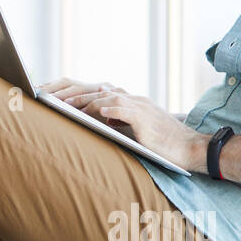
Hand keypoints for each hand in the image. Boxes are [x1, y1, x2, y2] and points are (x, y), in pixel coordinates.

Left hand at [38, 78, 203, 172]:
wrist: (191, 148)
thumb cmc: (162, 144)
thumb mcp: (135, 130)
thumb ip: (118, 122)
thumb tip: (97, 118)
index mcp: (129, 102)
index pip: (97, 92)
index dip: (75, 92)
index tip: (54, 96)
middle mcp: (133, 100)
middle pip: (97, 91)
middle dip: (71, 94)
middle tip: (50, 98)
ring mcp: (140, 107)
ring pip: (107, 98)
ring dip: (84, 100)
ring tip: (65, 105)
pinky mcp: (146, 119)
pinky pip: (126, 110)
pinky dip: (111, 109)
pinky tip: (98, 111)